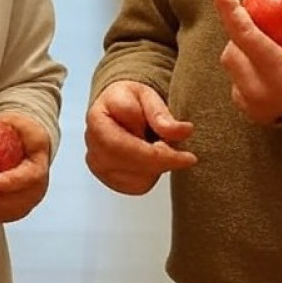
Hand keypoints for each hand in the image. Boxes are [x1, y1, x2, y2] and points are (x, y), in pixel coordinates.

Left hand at [0, 112, 50, 222]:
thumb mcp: (10, 122)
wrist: (24, 140)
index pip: (31, 175)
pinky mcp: (20, 207)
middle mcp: (39, 183)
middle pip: (21, 201)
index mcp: (39, 159)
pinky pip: (5, 216)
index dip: (13, 181)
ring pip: (11, 212)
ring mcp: (30, 198)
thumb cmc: (15, 129)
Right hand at [84, 80, 196, 195]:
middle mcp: (92, 145)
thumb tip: (184, 131)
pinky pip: (137, 186)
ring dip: (157, 167)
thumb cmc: (128, 100)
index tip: (189, 157)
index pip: (128, 145)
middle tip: (180, 154)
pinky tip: (150, 158)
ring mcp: (97, 164)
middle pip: (132, 165)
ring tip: (158, 146)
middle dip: (162, 162)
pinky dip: (151, 175)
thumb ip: (161, 114)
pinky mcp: (107, 178)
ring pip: (137, 179)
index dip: (161, 154)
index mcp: (97, 120)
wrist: (117, 109)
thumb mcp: (146, 96)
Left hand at [215, 0, 281, 123]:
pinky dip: (244, 70)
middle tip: (249, 26)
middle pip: (232, 51)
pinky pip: (236, 80)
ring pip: (231, 65)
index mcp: (278, 70)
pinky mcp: (245, 108)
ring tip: (258, 50)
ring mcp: (250, 102)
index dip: (232, 14)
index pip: (248, 37)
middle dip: (236, 36)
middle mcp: (260, 89)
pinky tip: (257, 68)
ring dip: (240, 53)